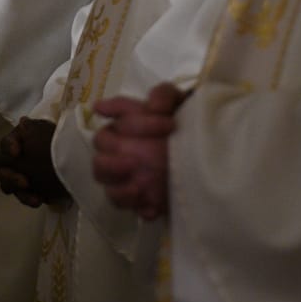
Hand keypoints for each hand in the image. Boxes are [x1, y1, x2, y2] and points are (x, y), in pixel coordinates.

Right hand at [0, 118, 66, 206]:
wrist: (79, 162)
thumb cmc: (60, 143)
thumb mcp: (46, 131)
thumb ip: (31, 127)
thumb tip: (22, 121)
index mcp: (18, 140)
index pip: (4, 144)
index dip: (8, 147)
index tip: (17, 153)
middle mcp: (14, 158)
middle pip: (0, 166)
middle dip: (9, 173)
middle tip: (23, 180)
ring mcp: (19, 174)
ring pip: (5, 183)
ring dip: (15, 186)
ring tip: (28, 188)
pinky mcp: (28, 190)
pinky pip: (22, 197)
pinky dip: (28, 198)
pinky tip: (39, 200)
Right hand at [91, 84, 184, 219]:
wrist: (200, 158)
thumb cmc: (182, 124)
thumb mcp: (179, 103)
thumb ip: (165, 95)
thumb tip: (153, 106)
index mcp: (126, 119)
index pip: (120, 111)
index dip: (139, 120)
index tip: (169, 123)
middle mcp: (118, 143)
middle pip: (99, 146)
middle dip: (113, 154)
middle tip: (136, 161)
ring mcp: (124, 171)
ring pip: (102, 177)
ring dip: (116, 182)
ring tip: (139, 186)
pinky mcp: (134, 195)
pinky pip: (122, 203)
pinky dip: (134, 204)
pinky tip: (151, 205)